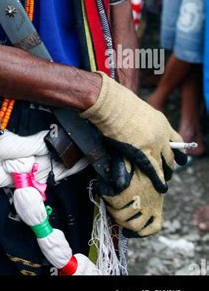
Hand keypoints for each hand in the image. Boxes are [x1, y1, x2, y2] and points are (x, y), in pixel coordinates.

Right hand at [80, 72, 186, 192]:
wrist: (111, 104)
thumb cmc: (118, 104)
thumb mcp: (139, 112)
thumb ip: (144, 124)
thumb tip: (141, 133)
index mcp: (161, 123)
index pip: (176, 140)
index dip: (177, 150)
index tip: (179, 157)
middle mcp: (161, 135)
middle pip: (171, 154)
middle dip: (170, 164)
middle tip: (168, 171)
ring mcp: (153, 145)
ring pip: (164, 164)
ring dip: (165, 173)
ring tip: (164, 181)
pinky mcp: (142, 153)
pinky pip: (154, 170)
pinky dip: (158, 180)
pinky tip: (161, 186)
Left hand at [95, 157, 164, 236]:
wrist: (154, 156)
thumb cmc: (134, 159)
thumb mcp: (124, 161)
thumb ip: (116, 170)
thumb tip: (104, 181)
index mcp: (136, 187)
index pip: (116, 202)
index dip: (106, 198)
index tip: (103, 192)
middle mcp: (145, 200)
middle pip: (122, 217)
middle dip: (112, 211)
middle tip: (109, 204)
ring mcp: (153, 207)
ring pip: (135, 226)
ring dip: (123, 222)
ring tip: (117, 214)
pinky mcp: (159, 211)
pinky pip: (153, 228)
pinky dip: (141, 233)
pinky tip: (129, 231)